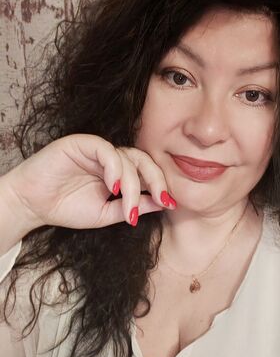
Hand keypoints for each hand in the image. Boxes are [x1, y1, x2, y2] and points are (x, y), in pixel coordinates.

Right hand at [3, 133, 175, 230]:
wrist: (33, 206)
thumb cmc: (66, 208)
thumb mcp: (107, 213)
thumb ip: (133, 207)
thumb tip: (163, 203)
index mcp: (118, 172)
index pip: (146, 172)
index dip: (160, 185)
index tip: (170, 204)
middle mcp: (110, 158)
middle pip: (143, 160)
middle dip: (156, 180)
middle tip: (163, 199)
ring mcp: (96, 149)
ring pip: (127, 158)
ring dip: (133, 184)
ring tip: (128, 208)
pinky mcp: (81, 142)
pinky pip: (106, 149)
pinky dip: (114, 168)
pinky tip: (113, 188)